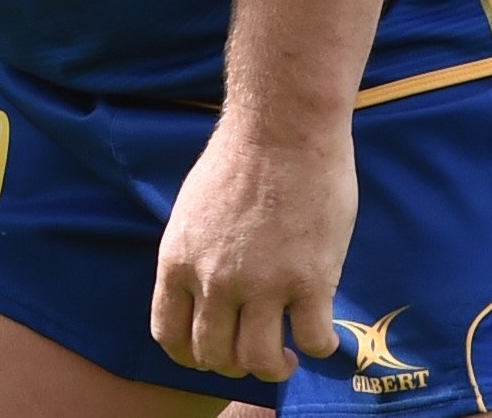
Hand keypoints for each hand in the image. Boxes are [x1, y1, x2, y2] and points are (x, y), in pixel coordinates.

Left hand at [150, 115, 354, 381]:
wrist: (283, 126)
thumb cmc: (241, 158)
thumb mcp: (192, 209)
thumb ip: (194, 254)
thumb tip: (203, 290)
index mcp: (178, 259)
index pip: (169, 336)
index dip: (192, 356)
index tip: (214, 353)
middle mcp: (213, 279)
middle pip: (214, 356)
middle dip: (233, 363)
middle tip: (256, 349)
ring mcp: (262, 283)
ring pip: (259, 361)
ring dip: (274, 366)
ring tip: (287, 352)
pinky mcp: (309, 280)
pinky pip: (313, 341)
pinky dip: (319, 347)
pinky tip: (322, 331)